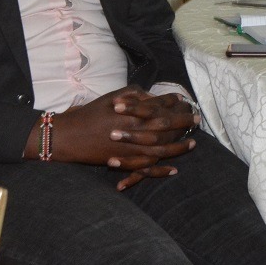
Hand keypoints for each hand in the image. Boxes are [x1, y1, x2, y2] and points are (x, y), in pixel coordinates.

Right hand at [33, 87, 195, 176]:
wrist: (68, 136)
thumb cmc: (91, 113)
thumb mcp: (113, 96)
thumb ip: (136, 94)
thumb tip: (154, 96)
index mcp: (133, 112)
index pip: (162, 107)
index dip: (176, 104)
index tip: (186, 102)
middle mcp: (135, 130)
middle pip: (167, 127)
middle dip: (184, 123)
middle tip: (197, 120)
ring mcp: (130, 148)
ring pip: (161, 149)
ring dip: (179, 147)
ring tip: (192, 143)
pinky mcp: (123, 162)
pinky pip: (147, 168)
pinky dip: (161, 170)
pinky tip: (175, 168)